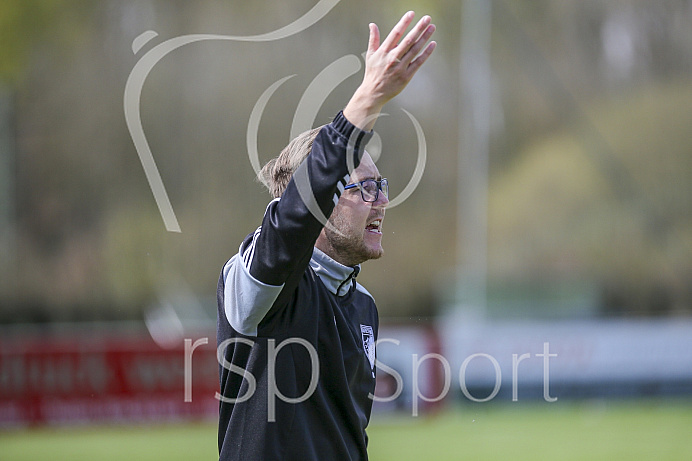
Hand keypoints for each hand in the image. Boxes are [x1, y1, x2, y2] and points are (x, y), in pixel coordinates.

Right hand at [344, 11, 435, 130]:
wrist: (373, 93)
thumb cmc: (372, 73)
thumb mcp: (370, 55)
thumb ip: (373, 39)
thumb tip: (372, 24)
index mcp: (383, 52)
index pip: (395, 33)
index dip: (404, 23)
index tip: (411, 13)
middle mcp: (392, 58)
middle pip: (408, 40)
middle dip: (418, 28)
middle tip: (427, 18)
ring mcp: (400, 67)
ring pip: (414, 50)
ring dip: (424, 38)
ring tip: (432, 27)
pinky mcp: (406, 76)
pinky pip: (418, 62)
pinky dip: (426, 53)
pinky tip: (432, 44)